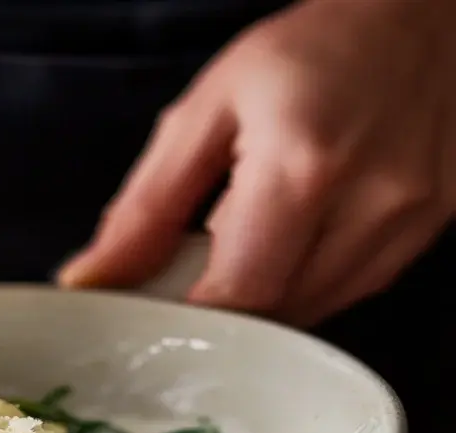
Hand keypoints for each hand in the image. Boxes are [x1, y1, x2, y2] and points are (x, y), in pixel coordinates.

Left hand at [58, 0, 455, 325]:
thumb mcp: (206, 111)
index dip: (188, 319)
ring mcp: (410, 224)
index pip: (238, 293)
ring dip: (265, 296)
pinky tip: (292, 239)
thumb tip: (95, 278)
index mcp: (303, 166)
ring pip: (314, 312)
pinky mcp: (430, 232)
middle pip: (276, 315)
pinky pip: (350, 292)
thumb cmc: (307, 53)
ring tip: (248, 240)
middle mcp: (371, 203)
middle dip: (223, 308)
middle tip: (191, 274)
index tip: (152, 315)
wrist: (416, 20)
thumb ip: (146, 207)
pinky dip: (305, 282)